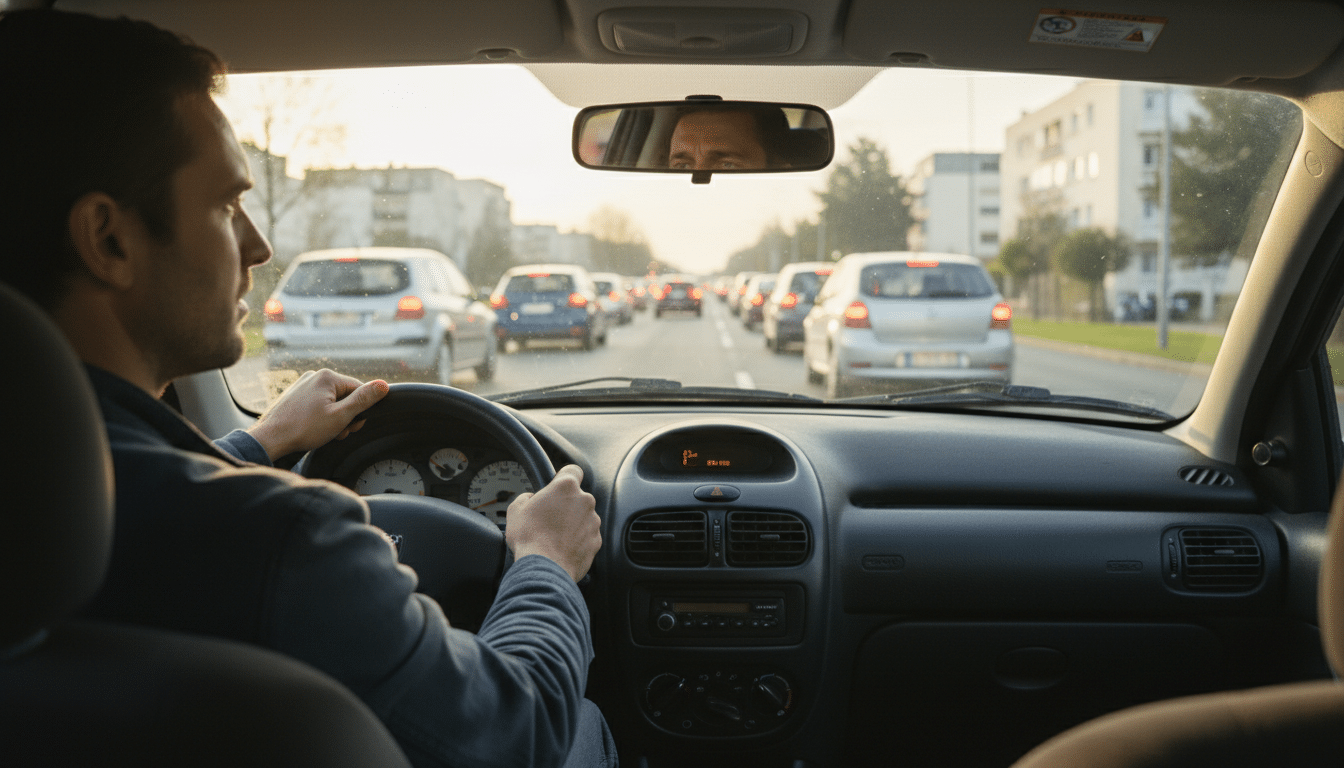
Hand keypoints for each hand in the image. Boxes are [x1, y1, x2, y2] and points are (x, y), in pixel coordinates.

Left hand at [247, 369, 389, 460]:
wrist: (271, 439)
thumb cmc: (304, 429)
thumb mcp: (340, 416)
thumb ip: (363, 400)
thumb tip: (383, 385)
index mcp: (327, 377)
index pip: (359, 390)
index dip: (360, 410)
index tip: (352, 425)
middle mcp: (315, 376)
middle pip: (345, 395)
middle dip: (346, 415)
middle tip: (338, 431)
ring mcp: (303, 385)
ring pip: (332, 401)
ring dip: (335, 418)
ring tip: (325, 432)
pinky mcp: (296, 395)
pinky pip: (318, 403)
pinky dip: (322, 416)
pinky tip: (315, 429)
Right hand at [505, 464, 600, 581]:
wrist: (544, 568)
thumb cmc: (529, 538)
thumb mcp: (516, 510)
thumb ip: (526, 497)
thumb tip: (530, 499)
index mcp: (566, 487)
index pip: (573, 470)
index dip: (563, 478)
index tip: (557, 487)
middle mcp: (585, 501)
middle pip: (577, 497)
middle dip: (565, 505)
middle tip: (548, 518)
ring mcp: (593, 522)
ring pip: (583, 517)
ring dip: (572, 523)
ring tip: (554, 537)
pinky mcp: (596, 541)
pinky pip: (587, 536)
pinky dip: (578, 540)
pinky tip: (562, 547)